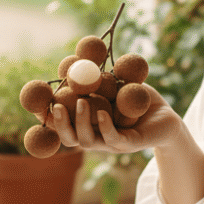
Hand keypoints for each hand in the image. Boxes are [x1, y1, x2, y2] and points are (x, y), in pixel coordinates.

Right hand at [43, 82, 182, 153]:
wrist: (167, 116)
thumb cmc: (138, 100)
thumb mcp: (115, 85)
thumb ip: (97, 78)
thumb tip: (76, 60)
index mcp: (89, 124)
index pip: (62, 125)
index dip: (47, 118)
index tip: (37, 105)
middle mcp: (96, 137)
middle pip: (69, 138)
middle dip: (59, 124)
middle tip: (55, 106)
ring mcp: (111, 144)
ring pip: (87, 141)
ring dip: (80, 123)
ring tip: (81, 103)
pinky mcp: (130, 144)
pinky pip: (113, 139)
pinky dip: (105, 127)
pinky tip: (102, 113)